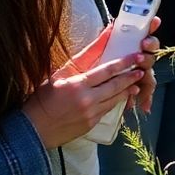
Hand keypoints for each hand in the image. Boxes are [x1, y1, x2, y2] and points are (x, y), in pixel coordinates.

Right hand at [22, 21, 156, 147]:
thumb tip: (98, 43)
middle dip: (130, 77)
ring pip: (115, 99)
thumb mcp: (58, 75)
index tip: (135, 56)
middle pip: (115, 86)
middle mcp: (87, 100)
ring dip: (126, 91)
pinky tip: (120, 97)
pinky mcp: (91, 124)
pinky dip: (115, 102)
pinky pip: (107, 110)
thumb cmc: (42, 100)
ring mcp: (90, 114)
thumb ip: (80, 61)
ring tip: (135, 84)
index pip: (107, 71)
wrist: (32, 131)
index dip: (124, 62)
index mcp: (77, 85)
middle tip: (141, 70)